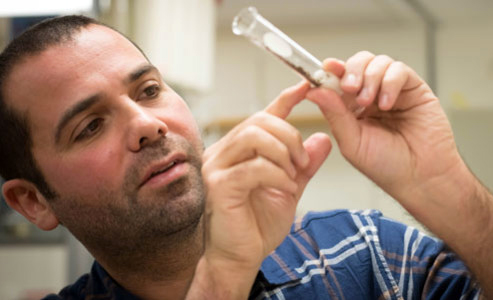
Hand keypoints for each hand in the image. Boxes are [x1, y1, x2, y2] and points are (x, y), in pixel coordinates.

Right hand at [191, 81, 331, 298]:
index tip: (307, 87)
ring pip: (254, 136)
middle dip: (290, 136)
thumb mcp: (289, 188)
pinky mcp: (218, 185)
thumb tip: (324, 139)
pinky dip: (277, 174)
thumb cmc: (258, 225)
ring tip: (294, 175)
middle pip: (260, 121)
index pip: (263, 115)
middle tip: (303, 161)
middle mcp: (224, 152)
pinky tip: (285, 187)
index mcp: (240, 150)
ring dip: (283, 153)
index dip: (286, 98)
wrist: (240, 257)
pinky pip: (254, 167)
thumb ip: (304, 164)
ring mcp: (217, 167)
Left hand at [306, 51, 468, 211]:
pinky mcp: (414, 89)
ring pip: (378, 62)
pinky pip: (399, 70)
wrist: (420, 178)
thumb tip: (313, 91)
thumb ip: (334, 114)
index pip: (338, 81)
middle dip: (351, 70)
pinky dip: (390, 82)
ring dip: (370, 77)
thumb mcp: (352, 141)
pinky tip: (387, 104)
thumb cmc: (386, 166)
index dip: (330, 71)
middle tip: (349, 87)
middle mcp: (371, 96)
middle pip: (358, 64)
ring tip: (369, 101)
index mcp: (351, 109)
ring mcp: (392, 91)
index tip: (323, 69)